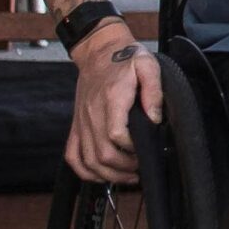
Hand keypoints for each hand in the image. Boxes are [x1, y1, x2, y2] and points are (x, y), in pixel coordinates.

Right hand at [67, 20, 158, 184]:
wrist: (99, 52)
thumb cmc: (125, 58)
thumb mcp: (148, 66)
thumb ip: (154, 92)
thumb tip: (155, 119)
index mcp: (111, 99)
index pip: (116, 135)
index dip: (133, 148)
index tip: (147, 149)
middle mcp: (92, 114)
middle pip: (102, 154)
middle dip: (124, 168)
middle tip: (141, 168)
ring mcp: (82, 122)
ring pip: (88, 161)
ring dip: (109, 175)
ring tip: (128, 176)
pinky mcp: (77, 126)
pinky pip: (73, 156)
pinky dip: (86, 171)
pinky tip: (103, 175)